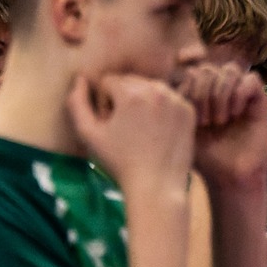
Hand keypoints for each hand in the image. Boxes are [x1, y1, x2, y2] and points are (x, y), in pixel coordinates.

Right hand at [66, 73, 194, 197]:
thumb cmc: (119, 163)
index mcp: (132, 93)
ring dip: (142, 102)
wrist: (157, 186)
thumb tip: (80, 79)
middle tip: (125, 129)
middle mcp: (156, 89)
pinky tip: (157, 132)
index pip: (109, 82)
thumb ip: (77, 103)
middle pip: (130, 82)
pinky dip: (161, 109)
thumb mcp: (89, 134)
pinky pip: (168, 99)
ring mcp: (176, 99)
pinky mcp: (188, 110)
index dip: (104, 103)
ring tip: (141, 131)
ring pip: (150, 89)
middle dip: (123, 99)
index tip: (110, 125)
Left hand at [181, 62, 266, 191]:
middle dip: (203, 93)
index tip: (188, 113)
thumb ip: (174, 105)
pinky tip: (236, 114)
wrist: (229, 178)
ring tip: (219, 120)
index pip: (191, 70)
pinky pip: (251, 80)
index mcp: (200, 93)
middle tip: (204, 122)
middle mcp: (220, 90)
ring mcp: (240, 94)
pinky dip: (240, 94)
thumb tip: (162, 84)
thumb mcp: (181, 129)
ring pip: (230, 70)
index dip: (188, 87)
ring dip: (221, 94)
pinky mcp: (259, 101)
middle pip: (208, 68)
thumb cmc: (203, 158)